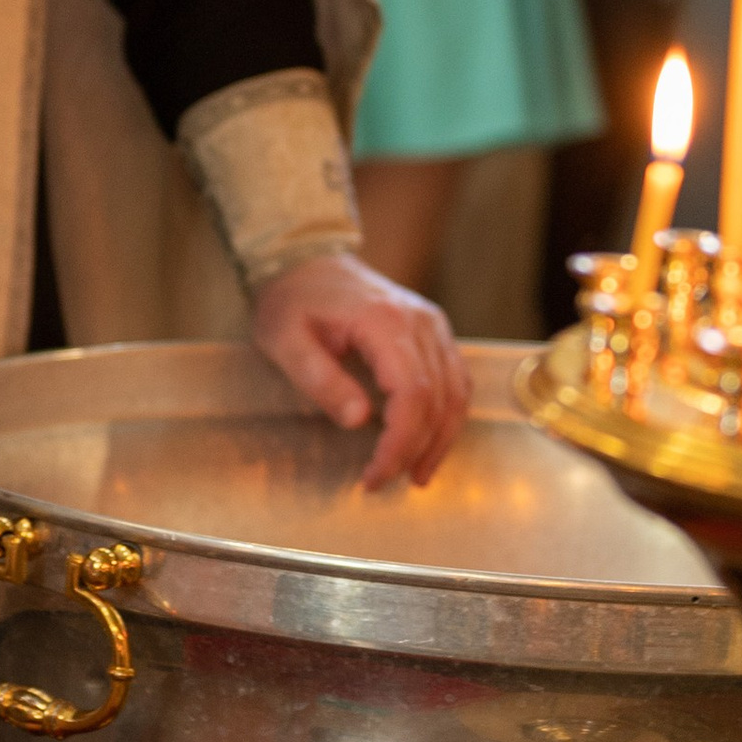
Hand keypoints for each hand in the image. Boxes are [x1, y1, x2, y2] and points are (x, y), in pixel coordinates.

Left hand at [249, 248, 471, 492]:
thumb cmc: (292, 301)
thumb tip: (359, 420)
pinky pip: (455, 380)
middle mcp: (421, 322)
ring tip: (414, 475)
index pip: (412, 394)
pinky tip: (429, 443)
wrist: (306, 260)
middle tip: (385, 481)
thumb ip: (321, 380)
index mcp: (385, 322)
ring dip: (440, 440)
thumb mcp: (286, 342)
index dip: (400, 443)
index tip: (375, 475)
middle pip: (439, 399)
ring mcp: (432, 325)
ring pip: (456, 393)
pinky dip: (447, 417)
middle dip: (416, 450)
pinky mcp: (433, 332)